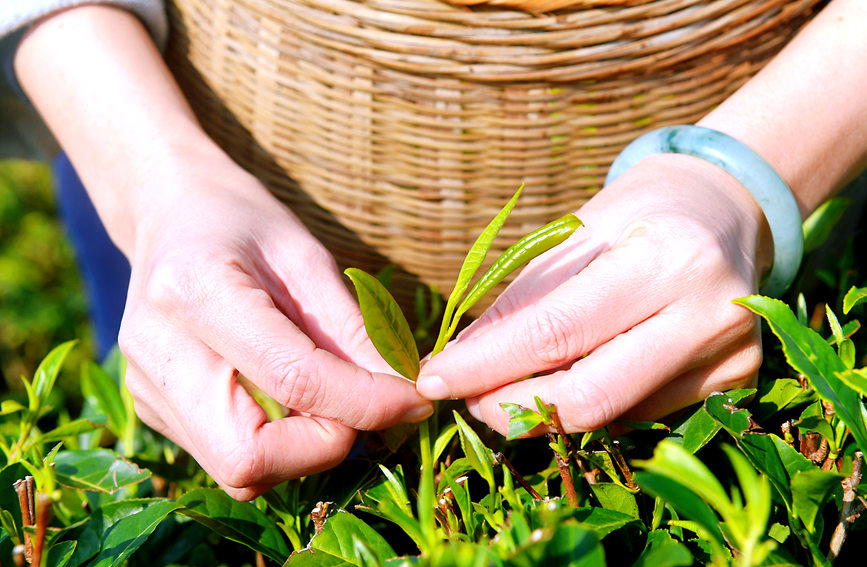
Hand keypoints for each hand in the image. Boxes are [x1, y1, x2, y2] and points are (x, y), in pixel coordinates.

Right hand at [119, 151, 432, 499]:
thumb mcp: (308, 257)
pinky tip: (286, 395)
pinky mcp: (152, 411)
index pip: (294, 380)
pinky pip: (228, 458)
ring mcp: (146, 390)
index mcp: (194, 292)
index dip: (367, 402)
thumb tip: (406, 394)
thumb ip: (354, 330)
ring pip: (241, 472)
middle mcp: (156, 353)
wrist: (169, 215)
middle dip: (324, 443)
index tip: (415, 398)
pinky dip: (278, 443)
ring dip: (305, 448)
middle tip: (361, 403)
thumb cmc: (245, 223)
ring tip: (327, 395)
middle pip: (248, 457)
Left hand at [416, 154, 769, 434]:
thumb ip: (521, 302)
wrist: (726, 213)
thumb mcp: (573, 236)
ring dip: (545, 408)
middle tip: (467, 398)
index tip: (433, 379)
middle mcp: (708, 316)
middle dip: (509, 408)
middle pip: (588, 397)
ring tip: (518, 376)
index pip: (557, 332)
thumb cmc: (638, 214)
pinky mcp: (733, 386)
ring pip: (609, 416)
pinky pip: (635, 415)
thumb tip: (458, 364)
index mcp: (667, 258)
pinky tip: (582, 370)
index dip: (486, 365)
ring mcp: (729, 359)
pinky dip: (590, 402)